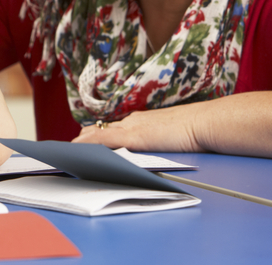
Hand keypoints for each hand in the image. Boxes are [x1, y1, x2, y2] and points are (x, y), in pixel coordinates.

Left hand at [72, 103, 206, 152]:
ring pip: (99, 134)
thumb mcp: (171, 135)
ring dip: (82, 143)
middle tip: (69, 146)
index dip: (97, 134)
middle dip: (85, 138)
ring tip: (67, 150)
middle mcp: (133, 121)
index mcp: (142, 121)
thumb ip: (158, 140)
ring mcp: (133, 128)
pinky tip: (79, 150)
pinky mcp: (135, 137)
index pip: (113, 127)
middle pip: (102, 129)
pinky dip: (91, 146)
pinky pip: (106, 141)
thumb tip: (151, 149)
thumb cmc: (195, 129)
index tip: (84, 138)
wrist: (204, 122)